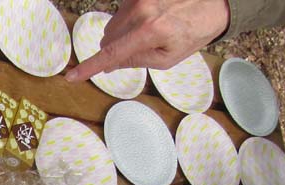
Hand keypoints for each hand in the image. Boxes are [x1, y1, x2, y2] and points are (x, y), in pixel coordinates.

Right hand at [66, 0, 229, 82]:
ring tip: (149, 31)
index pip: (111, 54)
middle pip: (108, 38)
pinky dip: (129, 20)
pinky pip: (121, 12)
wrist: (212, 4)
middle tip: (140, 49)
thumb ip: (136, 60)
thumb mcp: (167, 59)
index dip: (89, 67)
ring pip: (113, 25)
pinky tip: (150, 18)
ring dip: (122, 34)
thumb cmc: (192, 33)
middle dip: (116, 48)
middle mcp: (141, 11)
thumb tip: (110, 64)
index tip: (72, 77)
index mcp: (150, 32)